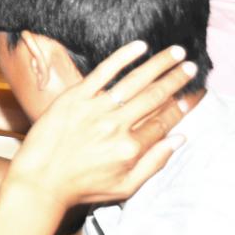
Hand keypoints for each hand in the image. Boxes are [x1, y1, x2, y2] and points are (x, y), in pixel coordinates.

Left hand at [4, 41, 195, 210]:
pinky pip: (102, 72)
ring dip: (159, 65)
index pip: (165, 121)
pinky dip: (123, 57)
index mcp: (131, 148)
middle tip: (193, 68)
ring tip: (177, 53)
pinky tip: (140, 46)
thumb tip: (180, 139)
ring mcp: (94, 109)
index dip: (183, 107)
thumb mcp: (125, 187)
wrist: (39, 181)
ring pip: (134, 81)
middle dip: (177, 81)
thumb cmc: (82, 187)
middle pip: (155, 97)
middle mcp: (116, 126)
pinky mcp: (74, 97)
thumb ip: (155, 163)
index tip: (195, 95)